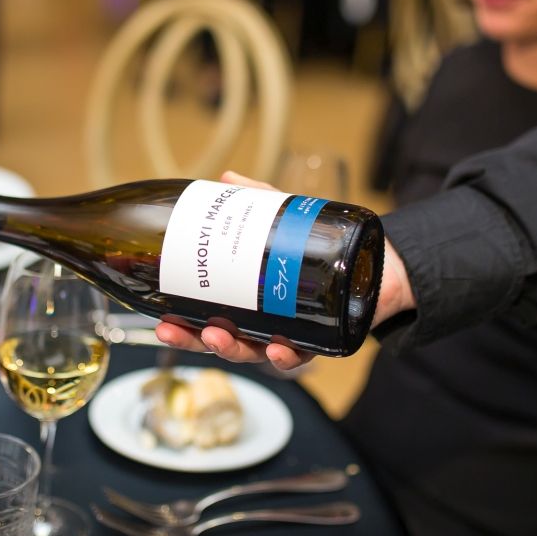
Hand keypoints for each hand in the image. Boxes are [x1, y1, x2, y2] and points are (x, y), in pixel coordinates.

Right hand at [154, 172, 416, 371]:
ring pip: (254, 353)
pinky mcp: (321, 342)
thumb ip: (257, 201)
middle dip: (196, 340)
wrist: (375, 265)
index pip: (209, 319)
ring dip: (233, 349)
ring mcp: (291, 336)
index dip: (184, 325)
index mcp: (249, 305)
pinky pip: (301, 357)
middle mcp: (265, 327)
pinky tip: (277, 350)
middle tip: (174, 330)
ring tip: (217, 335)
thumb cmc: (323, 251)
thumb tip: (225, 178)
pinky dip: (286, 357)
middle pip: (223, 341)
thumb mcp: (286, 220)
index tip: (161, 320)